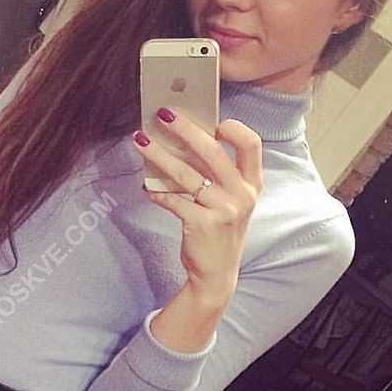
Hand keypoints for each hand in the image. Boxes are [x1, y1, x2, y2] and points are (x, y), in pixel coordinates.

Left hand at [134, 106, 261, 302]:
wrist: (216, 275)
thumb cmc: (220, 232)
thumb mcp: (230, 203)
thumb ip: (218, 176)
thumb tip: (183, 142)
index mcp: (253, 184)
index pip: (251, 145)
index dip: (234, 129)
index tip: (212, 120)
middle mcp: (242, 194)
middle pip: (212, 152)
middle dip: (184, 129)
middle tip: (162, 115)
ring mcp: (223, 210)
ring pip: (185, 174)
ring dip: (158, 154)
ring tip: (139, 141)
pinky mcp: (202, 224)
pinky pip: (172, 200)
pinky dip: (156, 192)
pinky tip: (145, 187)